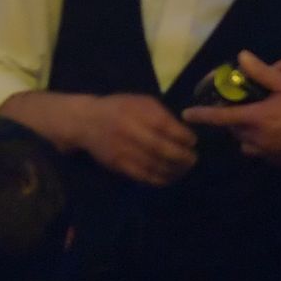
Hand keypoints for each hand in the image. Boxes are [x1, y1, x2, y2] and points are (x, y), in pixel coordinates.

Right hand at [73, 95, 197, 186]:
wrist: (86, 121)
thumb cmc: (119, 108)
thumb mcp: (140, 101)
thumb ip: (161, 114)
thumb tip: (184, 131)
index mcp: (137, 112)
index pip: (166, 127)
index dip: (184, 137)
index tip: (193, 141)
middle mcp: (130, 132)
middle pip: (162, 149)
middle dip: (183, 157)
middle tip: (193, 159)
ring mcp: (123, 151)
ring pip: (154, 166)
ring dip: (175, 171)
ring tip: (184, 169)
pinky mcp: (119, 165)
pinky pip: (143, 176)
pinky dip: (160, 179)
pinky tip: (169, 177)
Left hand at [186, 55, 280, 171]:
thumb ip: (262, 72)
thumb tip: (241, 57)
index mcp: (255, 120)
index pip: (219, 118)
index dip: (201, 115)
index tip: (187, 114)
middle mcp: (257, 141)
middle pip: (234, 130)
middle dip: (233, 119)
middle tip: (241, 105)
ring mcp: (270, 155)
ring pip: (248, 143)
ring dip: (249, 132)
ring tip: (262, 118)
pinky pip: (265, 152)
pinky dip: (265, 142)